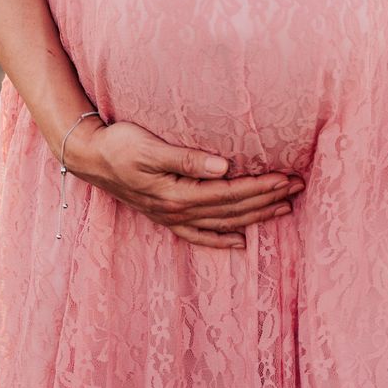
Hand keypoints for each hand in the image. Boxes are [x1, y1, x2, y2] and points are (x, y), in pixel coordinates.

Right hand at [63, 118, 304, 248]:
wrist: (88, 157)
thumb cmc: (118, 144)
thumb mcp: (149, 146)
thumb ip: (185, 158)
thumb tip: (223, 166)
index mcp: (178, 194)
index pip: (230, 192)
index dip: (261, 187)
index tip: (287, 178)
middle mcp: (178, 211)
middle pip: (232, 210)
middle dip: (268, 199)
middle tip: (299, 188)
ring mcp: (171, 217)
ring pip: (223, 223)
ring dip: (255, 217)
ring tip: (285, 209)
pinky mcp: (165, 216)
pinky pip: (199, 235)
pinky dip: (221, 240)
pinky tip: (241, 242)